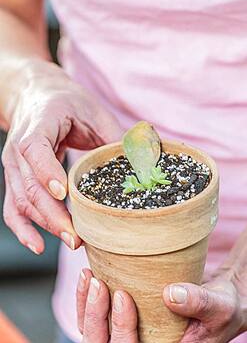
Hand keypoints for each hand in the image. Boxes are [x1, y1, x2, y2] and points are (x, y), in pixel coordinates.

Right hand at [1, 59, 121, 253]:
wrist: (37, 97)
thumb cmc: (66, 102)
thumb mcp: (93, 111)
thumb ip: (114, 136)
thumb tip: (145, 162)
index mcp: (38, 124)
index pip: (35, 149)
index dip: (47, 172)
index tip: (65, 193)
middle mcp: (18, 148)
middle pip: (30, 186)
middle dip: (54, 215)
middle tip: (78, 236)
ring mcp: (14, 166)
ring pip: (22, 201)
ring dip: (45, 225)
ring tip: (72, 241)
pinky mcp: (16, 179)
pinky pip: (13, 208)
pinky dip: (23, 229)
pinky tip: (38, 246)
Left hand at [77, 270, 245, 342]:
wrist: (217, 299)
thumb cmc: (222, 308)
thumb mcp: (219, 306)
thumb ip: (199, 302)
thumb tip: (169, 294)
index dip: (122, 328)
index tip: (122, 294)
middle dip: (95, 318)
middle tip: (98, 283)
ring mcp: (132, 337)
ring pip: (93, 335)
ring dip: (86, 307)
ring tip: (88, 275)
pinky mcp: (125, 320)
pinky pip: (96, 317)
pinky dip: (87, 298)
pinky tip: (88, 274)